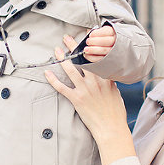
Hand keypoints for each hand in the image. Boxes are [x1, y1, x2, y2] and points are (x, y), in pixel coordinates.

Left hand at [44, 46, 135, 164]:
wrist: (111, 128)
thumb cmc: (116, 112)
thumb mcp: (116, 92)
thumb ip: (110, 81)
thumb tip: (106, 73)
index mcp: (106, 78)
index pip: (97, 57)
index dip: (91, 45)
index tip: (86, 35)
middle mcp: (95, 81)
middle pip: (83, 59)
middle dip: (74, 46)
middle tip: (67, 37)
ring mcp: (85, 90)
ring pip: (71, 70)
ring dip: (62, 59)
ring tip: (57, 50)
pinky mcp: (77, 100)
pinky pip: (62, 87)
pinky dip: (53, 80)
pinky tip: (47, 72)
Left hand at [75, 25, 115, 61]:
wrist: (111, 47)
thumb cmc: (104, 38)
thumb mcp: (101, 32)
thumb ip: (96, 32)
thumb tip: (88, 33)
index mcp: (113, 33)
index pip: (108, 31)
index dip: (98, 33)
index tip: (91, 35)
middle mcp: (115, 42)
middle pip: (107, 41)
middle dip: (95, 41)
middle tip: (88, 41)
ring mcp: (113, 52)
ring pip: (104, 50)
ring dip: (93, 50)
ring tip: (86, 49)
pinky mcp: (108, 60)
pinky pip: (100, 59)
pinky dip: (92, 57)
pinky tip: (87, 55)